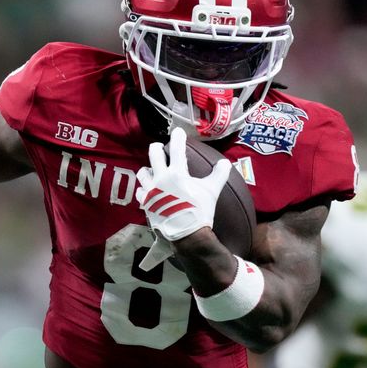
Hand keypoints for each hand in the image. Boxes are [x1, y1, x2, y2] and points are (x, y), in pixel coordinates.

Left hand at [135, 128, 230, 265]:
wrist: (187, 235)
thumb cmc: (200, 211)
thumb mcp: (212, 191)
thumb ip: (219, 174)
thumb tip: (226, 162)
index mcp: (177, 173)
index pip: (177, 148)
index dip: (178, 137)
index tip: (178, 132)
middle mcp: (161, 178)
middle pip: (154, 154)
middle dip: (158, 147)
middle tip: (161, 147)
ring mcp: (151, 191)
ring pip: (142, 172)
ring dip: (148, 169)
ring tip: (153, 170)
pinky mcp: (146, 203)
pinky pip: (141, 191)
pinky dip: (144, 189)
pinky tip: (148, 190)